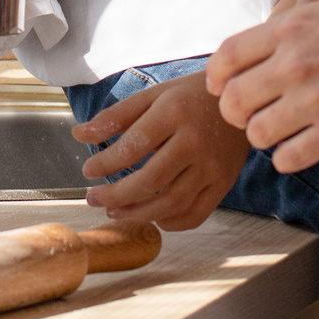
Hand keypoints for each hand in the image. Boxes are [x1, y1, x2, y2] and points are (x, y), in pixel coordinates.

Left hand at [72, 73, 252, 230]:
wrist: (239, 102)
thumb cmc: (190, 97)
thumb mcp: (153, 96)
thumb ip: (116, 117)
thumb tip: (79, 135)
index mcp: (174, 113)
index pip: (134, 146)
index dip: (106, 163)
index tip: (88, 170)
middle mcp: (195, 141)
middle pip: (151, 180)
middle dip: (116, 195)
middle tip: (93, 198)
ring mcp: (212, 166)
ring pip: (171, 202)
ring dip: (137, 213)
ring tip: (114, 210)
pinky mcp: (223, 183)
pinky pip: (195, 214)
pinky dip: (171, 222)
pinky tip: (152, 216)